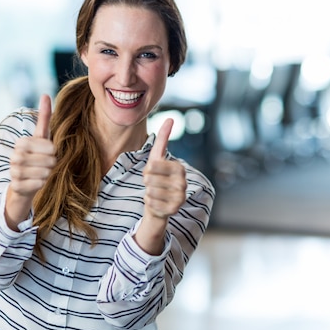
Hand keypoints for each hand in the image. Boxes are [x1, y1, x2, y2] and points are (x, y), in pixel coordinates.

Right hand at [5, 94, 55, 225]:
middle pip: (49, 160)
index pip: (50, 147)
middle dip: (52, 165)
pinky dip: (42, 185)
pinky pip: (39, 185)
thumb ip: (44, 118)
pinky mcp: (16, 186)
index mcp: (22, 142)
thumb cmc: (37, 158)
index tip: (48, 154)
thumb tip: (46, 94)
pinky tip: (36, 183)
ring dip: (48, 175)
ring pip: (45, 173)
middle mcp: (15, 155)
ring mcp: (13, 171)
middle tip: (45, 166)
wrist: (24, 185)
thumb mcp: (42, 138)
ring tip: (41, 174)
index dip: (54, 153)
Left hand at [136, 118, 186, 253]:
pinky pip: (151, 204)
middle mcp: (183, 182)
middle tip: (152, 185)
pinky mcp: (174, 210)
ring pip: (150, 192)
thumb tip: (170, 118)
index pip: (152, 166)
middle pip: (149, 179)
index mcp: (179, 168)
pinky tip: (155, 203)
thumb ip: (163, 138)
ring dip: (147, 193)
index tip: (152, 173)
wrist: (160, 203)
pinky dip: (149, 203)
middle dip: (146, 182)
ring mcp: (180, 197)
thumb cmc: (157, 177)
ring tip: (154, 193)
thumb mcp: (157, 157)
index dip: (147, 170)